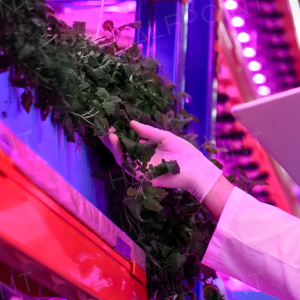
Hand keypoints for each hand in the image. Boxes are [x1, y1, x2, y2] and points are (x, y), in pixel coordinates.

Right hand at [108, 121, 223, 201]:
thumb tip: (131, 123)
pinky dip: (122, 155)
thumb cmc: (184, 152)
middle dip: (111, 141)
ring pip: (122, 158)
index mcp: (147, 150)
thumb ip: (148, 132)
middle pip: (122, 150)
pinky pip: (130, 166)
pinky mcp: (144, 176)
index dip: (119, 134)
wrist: (196, 168)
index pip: (128, 142)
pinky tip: (118, 143)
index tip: (111, 123)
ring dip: (114, 147)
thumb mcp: (165, 137)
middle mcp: (142, 159)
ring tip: (109, 134)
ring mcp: (142, 168)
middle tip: (103, 129)